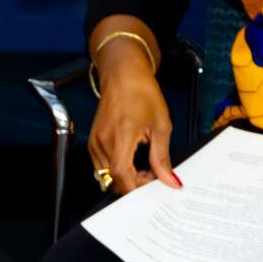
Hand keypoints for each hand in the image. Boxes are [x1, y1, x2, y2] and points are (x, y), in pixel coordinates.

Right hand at [87, 61, 177, 194]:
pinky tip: (132, 160)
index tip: (153, 185)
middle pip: (114, 179)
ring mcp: (95, 142)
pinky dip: (117, 170)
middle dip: (135, 184)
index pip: (121, 173)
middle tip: (154, 174)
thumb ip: (162, 157)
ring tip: (144, 167)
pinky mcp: (93, 142)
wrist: (123, 75)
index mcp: (121, 134)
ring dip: (126, 178)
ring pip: (107, 176)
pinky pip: (102, 167)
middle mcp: (103, 140)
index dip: (137, 186)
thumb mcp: (160, 125)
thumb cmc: (142, 93)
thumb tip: (169, 180)